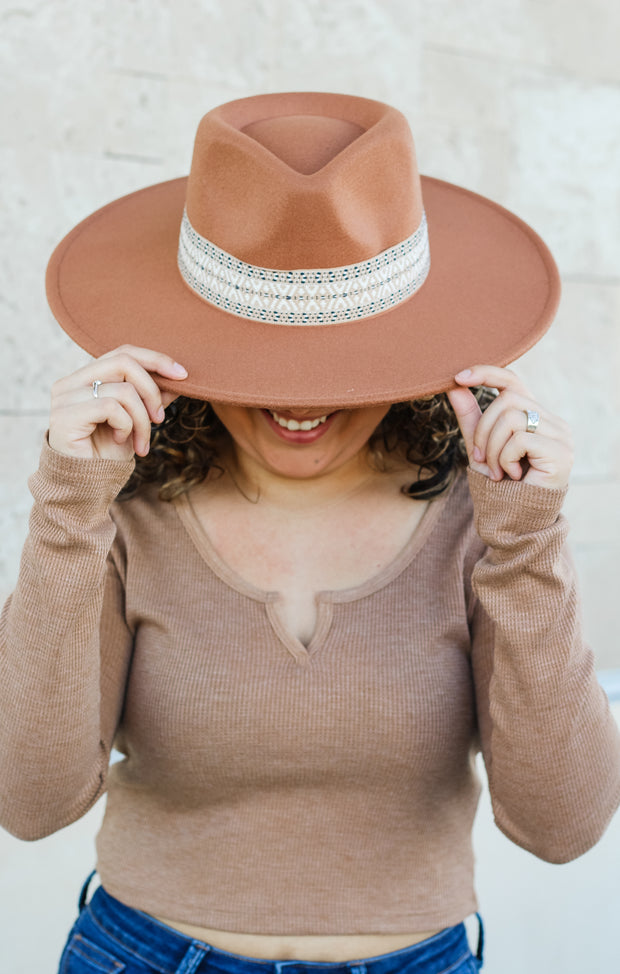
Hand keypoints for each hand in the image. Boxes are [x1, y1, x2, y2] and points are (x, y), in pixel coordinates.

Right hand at [49, 345, 187, 460]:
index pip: (123, 352)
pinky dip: (126, 426)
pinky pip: (111, 408)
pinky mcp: (65, 415)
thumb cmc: (108, 452)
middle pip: (124, 362)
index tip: (182, 375)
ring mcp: (65, 397)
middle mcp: (71, 382)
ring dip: (142, 419)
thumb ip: (151, 397)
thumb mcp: (137, 420)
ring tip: (142, 442)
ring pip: (123, 390)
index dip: (155, 359)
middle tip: (161, 418)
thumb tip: (177, 377)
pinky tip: (122, 440)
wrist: (87, 484)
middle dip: (152, 391)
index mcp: (85, 377)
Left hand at [446, 365, 572, 489]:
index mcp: (533, 416)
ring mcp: (560, 435)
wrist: (515, 521)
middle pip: (508, 399)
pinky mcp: (561, 452)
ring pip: (512, 417)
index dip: (486, 373)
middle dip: (484, 429)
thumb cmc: (500, 485)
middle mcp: (551, 421)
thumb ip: (470, 417)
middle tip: (481, 459)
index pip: (512, 381)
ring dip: (493, 447)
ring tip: (498, 471)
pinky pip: (520, 439)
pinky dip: (505, 459)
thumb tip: (454, 385)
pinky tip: (511, 476)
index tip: (458, 377)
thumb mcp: (479, 446)